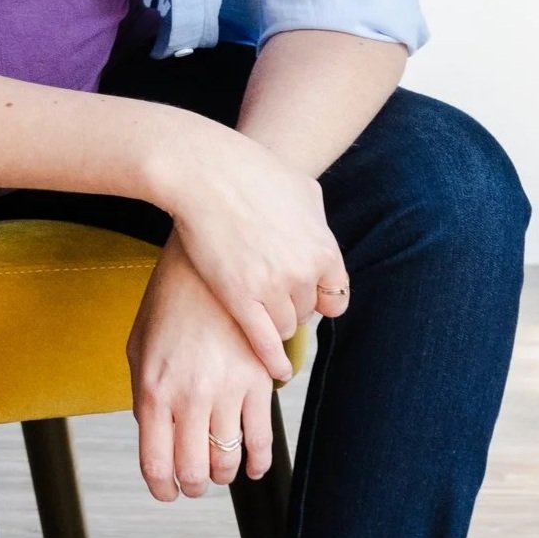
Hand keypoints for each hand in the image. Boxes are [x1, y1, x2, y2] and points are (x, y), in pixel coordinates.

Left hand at [127, 237, 279, 501]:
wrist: (208, 262)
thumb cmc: (169, 301)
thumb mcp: (140, 342)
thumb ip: (142, 392)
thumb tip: (153, 433)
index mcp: (152, 389)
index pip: (156, 464)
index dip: (162, 488)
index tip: (167, 491)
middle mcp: (188, 397)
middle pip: (193, 472)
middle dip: (191, 486)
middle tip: (193, 482)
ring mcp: (226, 391)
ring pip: (228, 462)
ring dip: (222, 475)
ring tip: (218, 468)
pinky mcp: (258, 382)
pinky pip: (262, 441)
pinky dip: (258, 463)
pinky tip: (252, 465)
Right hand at [158, 121, 350, 380]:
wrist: (203, 170)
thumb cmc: (248, 169)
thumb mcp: (301, 187)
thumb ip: (316, 218)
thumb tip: (319, 233)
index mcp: (323, 247)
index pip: (335, 296)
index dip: (318, 296)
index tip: (304, 294)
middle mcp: (303, 273)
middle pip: (306, 310)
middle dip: (290, 303)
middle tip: (268, 290)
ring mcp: (271, 288)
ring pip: (284, 326)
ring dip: (273, 322)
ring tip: (257, 311)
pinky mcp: (239, 298)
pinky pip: (264, 343)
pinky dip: (271, 359)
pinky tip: (274, 368)